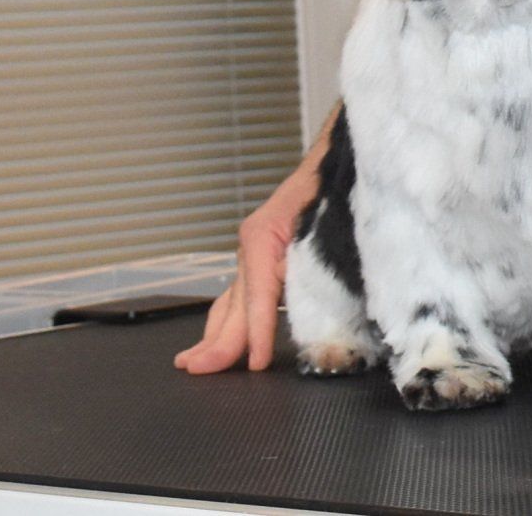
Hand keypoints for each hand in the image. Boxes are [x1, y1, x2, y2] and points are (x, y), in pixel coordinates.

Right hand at [173, 172, 315, 373]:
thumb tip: (296, 303)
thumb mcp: (323, 231)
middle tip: (198, 371)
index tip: (257, 363)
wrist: (337, 160)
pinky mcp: (263, 256)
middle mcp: (252, 245)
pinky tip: (220, 335)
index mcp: (262, 237)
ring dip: (214, 334)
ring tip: (193, 362)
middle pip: (235, 303)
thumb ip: (306, 269)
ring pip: (231, 301)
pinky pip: (242, 294)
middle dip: (217, 342)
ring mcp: (254, 251)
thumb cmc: (332, 190)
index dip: (257, 333)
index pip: (258, 296)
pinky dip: (229, 319)